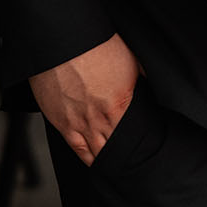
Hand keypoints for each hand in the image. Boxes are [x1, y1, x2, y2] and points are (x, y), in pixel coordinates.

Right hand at [31, 34, 141, 165]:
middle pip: (114, 147)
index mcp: (119, 105)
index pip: (131, 136)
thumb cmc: (94, 45)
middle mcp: (99, 119)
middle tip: (130, 162)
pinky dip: (85, 156)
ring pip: (95, 152)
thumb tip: (147, 87)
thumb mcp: (129, 61)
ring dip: (105, 159)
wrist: (62, 41)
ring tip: (114, 165)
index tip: (141, 151)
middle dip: (122, 155)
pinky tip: (91, 161)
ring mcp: (78, 123)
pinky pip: (74, 147)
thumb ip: (139, 80)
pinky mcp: (59, 122)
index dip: (137, 145)